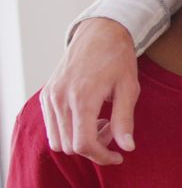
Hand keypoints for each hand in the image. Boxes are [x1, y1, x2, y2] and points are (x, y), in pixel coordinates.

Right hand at [40, 17, 139, 164]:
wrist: (100, 31)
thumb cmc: (118, 57)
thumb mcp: (129, 87)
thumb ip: (125, 119)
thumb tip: (127, 147)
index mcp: (82, 97)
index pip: (84, 144)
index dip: (102, 156)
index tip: (119, 156)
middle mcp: (60, 99)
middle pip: (70, 146)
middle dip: (94, 147)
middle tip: (114, 130)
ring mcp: (50, 96)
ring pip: (58, 140)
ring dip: (80, 140)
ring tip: (102, 122)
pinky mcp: (46, 94)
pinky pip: (52, 126)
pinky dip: (69, 130)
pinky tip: (89, 116)